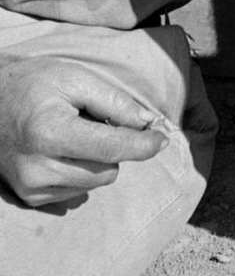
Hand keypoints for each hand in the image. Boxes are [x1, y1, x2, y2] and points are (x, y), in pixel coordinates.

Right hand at [0, 57, 167, 206]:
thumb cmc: (34, 84)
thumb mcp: (76, 78)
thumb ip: (115, 101)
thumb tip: (148, 124)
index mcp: (49, 133)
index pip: (111, 148)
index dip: (143, 145)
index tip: (163, 139)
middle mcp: (37, 167)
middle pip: (109, 171)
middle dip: (116, 148)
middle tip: (96, 122)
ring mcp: (31, 187)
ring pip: (96, 183)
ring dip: (99, 160)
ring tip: (75, 134)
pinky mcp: (30, 198)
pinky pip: (78, 191)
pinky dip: (81, 171)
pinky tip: (63, 151)